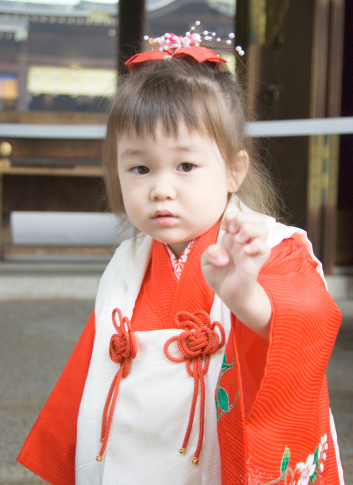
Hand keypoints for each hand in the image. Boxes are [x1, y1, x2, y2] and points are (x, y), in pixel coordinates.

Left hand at [201, 212, 271, 337]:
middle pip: (256, 218)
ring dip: (248, 230)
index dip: (233, 216)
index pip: (242, 215)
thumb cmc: (218, 275)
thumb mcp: (206, 262)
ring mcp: (252, 251)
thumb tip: (225, 256)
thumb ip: (210, 253)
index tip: (225, 228)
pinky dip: (255, 245)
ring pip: (263, 230)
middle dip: (241, 219)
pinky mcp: (256, 263)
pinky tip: (244, 252)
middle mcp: (246, 241)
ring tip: (237, 241)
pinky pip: (265, 248)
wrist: (226, 294)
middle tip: (231, 232)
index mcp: (234, 237)